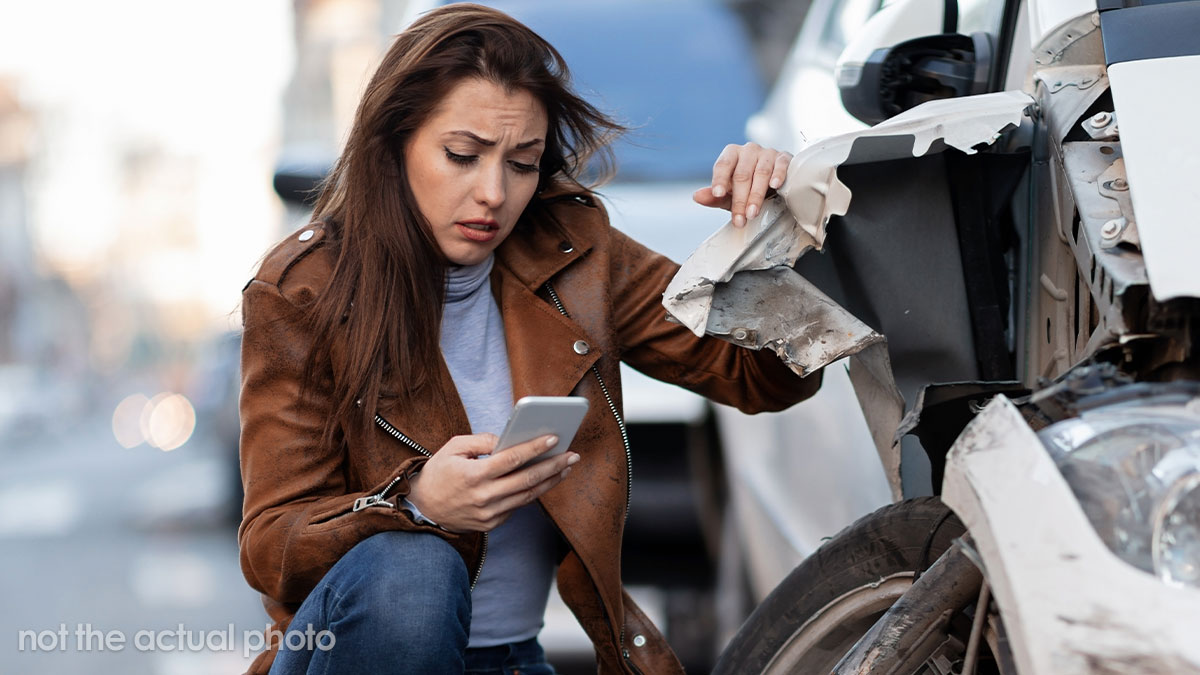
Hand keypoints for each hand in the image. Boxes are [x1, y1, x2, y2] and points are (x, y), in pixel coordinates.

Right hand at [405, 433, 578, 532]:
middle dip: (553, 466)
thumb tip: (510, 439)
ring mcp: (489, 514)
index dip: (534, 448)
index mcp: (473, 475)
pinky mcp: (492, 524)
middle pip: (527, 480)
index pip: (510, 459)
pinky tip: (545, 480)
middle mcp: (484, 497)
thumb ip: (483, 441)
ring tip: (566, 467)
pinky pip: (517, 506)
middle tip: (573, 455)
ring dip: (550, 481)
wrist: (423, 509)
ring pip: (528, 496)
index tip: (554, 438)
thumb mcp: (453, 448)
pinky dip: (533, 492)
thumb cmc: (439, 473)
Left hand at [692, 142, 791, 227]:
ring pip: (761, 172)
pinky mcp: (784, 158)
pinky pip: (781, 165)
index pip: (723, 165)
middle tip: (740, 218)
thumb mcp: (729, 195)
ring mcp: (767, 153)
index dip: (720, 180)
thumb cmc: (748, 188)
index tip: (717, 194)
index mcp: (731, 154)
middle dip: (740, 199)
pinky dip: (778, 175)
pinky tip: (774, 186)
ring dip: (756, 195)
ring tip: (753, 213)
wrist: (774, 185)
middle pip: (742, 174)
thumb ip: (714, 197)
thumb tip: (697, 197)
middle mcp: (748, 150)